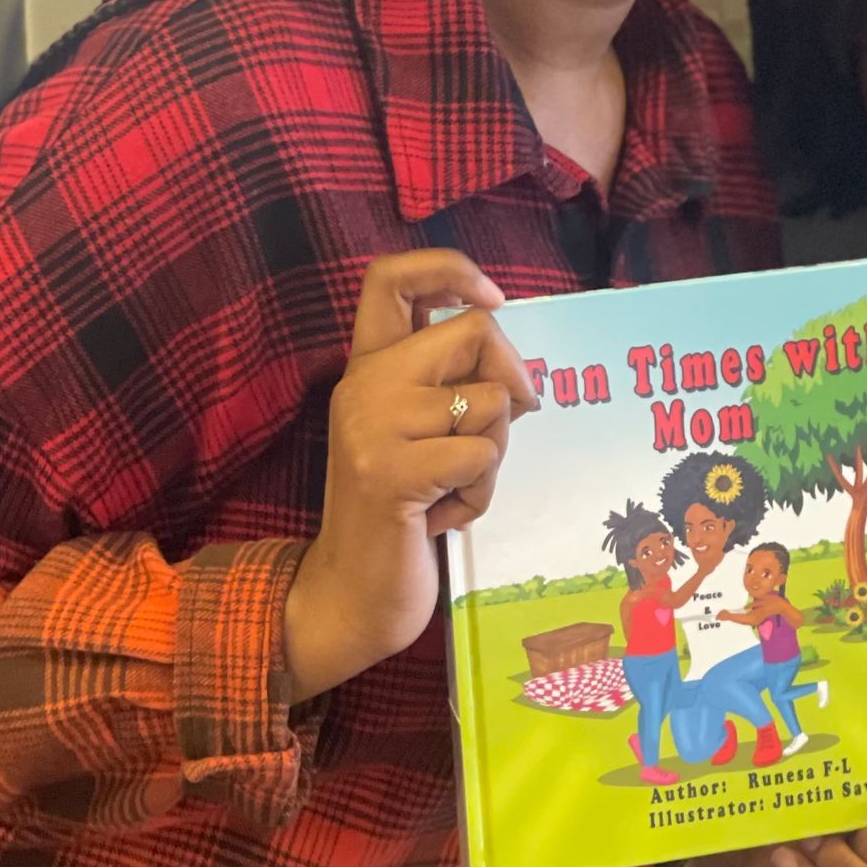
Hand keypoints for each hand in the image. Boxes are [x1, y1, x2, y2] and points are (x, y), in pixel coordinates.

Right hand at [283, 251, 538, 700]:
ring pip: (491, 403)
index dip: (450, 269)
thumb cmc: (401, 516)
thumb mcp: (420, 435)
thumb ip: (448, 387)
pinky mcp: (390, 472)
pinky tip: (440, 519)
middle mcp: (362, 385)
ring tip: (451, 489)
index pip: (391, 277)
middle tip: (501, 430)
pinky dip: (479, 494)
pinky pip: (481, 456)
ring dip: (493, 457)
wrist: (349, 597)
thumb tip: (517, 364)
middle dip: (511, 381)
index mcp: (367, 368)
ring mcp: (371, 426)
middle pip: (474, 332)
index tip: (493, 299)